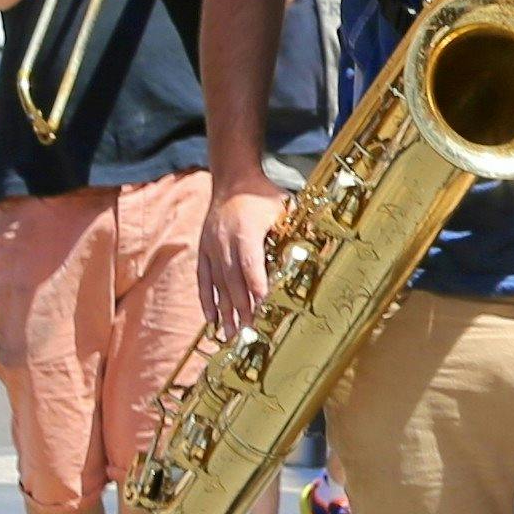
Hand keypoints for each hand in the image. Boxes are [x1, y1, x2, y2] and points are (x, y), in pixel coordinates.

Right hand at [199, 173, 286, 333]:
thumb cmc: (262, 195)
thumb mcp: (282, 209)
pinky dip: (207, 300)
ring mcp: (212, 247)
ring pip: (218, 284)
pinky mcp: (204, 250)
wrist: (232, 179)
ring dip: (225, 311)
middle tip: (250, 333)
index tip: (264, 309)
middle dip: (242, 309)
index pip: (251, 266)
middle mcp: (225, 241)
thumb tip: (309, 254)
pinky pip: (204, 279)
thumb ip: (291, 233)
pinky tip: (211, 319)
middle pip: (233, 280)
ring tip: (231, 335)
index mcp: (246, 231)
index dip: (257, 288)